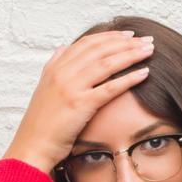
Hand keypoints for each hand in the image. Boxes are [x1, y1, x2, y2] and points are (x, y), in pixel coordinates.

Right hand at [4, 30, 154, 173]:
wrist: (32, 147)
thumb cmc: (41, 125)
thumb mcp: (44, 90)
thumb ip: (53, 67)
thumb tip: (61, 48)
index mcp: (55, 68)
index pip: (87, 43)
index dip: (110, 36)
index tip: (128, 35)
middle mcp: (62, 73)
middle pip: (100, 49)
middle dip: (126, 42)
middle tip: (146, 40)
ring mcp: (71, 87)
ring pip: (106, 63)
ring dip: (131, 54)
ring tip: (149, 51)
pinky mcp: (80, 104)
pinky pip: (110, 87)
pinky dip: (129, 78)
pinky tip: (145, 73)